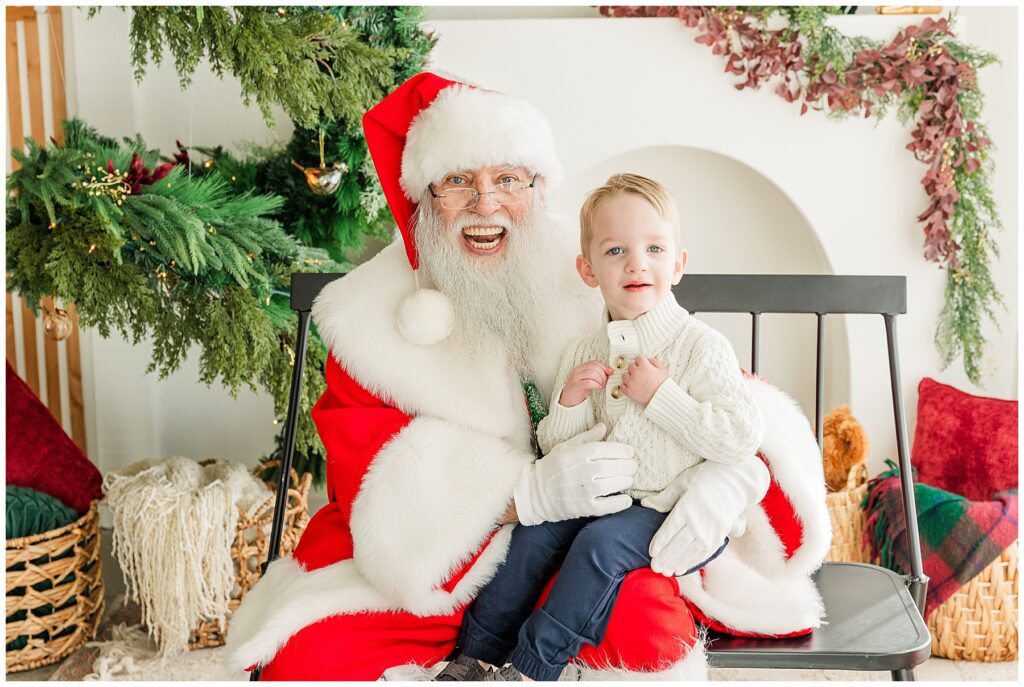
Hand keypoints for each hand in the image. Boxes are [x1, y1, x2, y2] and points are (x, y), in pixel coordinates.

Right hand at [514, 424, 637, 524]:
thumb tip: (604, 427)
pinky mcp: (584, 508)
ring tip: (628, 479)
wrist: (536, 492)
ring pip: (613, 484)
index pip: (607, 449)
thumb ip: (587, 437)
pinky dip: (620, 503)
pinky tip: (626, 499)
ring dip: (625, 481)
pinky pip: (608, 506)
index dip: (622, 450)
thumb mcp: (566, 447)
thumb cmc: (552, 467)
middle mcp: (582, 471)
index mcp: (578, 454)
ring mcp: (584, 490)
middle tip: (632, 466)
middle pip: (614, 467)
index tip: (629, 452)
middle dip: (628, 466)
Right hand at [559, 360, 612, 406]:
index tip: (610, 373)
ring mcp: (576, 377)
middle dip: (603, 375)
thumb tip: (610, 371)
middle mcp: (578, 371)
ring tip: (600, 386)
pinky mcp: (576, 385)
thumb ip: (598, 375)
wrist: (567, 400)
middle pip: (594, 367)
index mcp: (581, 368)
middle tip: (604, 383)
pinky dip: (596, 385)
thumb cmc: (579, 390)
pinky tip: (597, 388)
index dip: (604, 367)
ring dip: (600, 380)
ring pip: (592, 373)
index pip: (594, 362)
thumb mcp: (589, 380)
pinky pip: (589, 382)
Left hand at [620, 356, 668, 407]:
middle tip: (641, 374)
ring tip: (636, 381)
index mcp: (644, 366)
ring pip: (624, 375)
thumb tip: (647, 359)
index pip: (638, 358)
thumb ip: (654, 361)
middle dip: (635, 369)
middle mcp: (636, 373)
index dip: (641, 362)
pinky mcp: (628, 392)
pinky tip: (632, 387)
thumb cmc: (663, 385)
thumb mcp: (662, 370)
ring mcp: (631, 382)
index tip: (643, 365)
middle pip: (630, 366)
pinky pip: (622, 386)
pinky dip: (626, 386)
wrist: (662, 399)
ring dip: (629, 377)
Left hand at [640, 456, 769, 576]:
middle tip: (654, 567)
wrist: (736, 481)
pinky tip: (681, 569)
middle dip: (665, 558)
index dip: (659, 543)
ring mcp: (711, 530)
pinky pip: (704, 554)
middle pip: (678, 544)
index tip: (651, 552)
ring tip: (664, 571)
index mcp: (687, 507)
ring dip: (676, 563)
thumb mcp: (683, 481)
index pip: (670, 530)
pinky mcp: (719, 536)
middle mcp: (699, 521)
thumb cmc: (705, 478)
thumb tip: (645, 504)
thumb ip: (664, 497)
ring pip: (690, 552)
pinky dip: (691, 562)